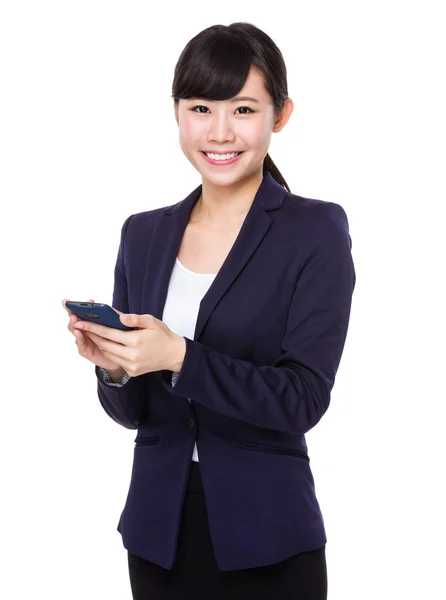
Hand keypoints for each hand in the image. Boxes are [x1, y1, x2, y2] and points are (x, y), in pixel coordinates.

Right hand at [62, 298, 124, 373]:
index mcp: (91, 320)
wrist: (122, 356)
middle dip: (72, 313)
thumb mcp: (117, 324)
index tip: (70, 301)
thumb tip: (105, 307)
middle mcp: (85, 329)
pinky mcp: (86, 351)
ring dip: (74, 324)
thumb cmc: (120, 337)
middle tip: (72, 310)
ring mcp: (84, 340)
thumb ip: (111, 316)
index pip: (79, 311)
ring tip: (74, 318)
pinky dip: (79, 338)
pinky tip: (79, 332)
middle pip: (75, 320)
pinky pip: (81, 345)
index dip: (74, 306)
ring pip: (75, 331)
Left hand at [71, 311, 185, 376]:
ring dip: (99, 344)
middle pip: (104, 344)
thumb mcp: (152, 322)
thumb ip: (135, 319)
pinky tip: (106, 344)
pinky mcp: (132, 371)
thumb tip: (119, 317)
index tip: (80, 322)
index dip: (92, 327)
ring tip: (91, 334)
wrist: (174, 355)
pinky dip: (109, 352)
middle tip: (81, 326)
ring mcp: (132, 365)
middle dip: (91, 335)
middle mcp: (132, 355)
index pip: (108, 333)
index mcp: (136, 340)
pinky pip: (115, 360)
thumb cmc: (163, 336)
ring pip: (108, 353)